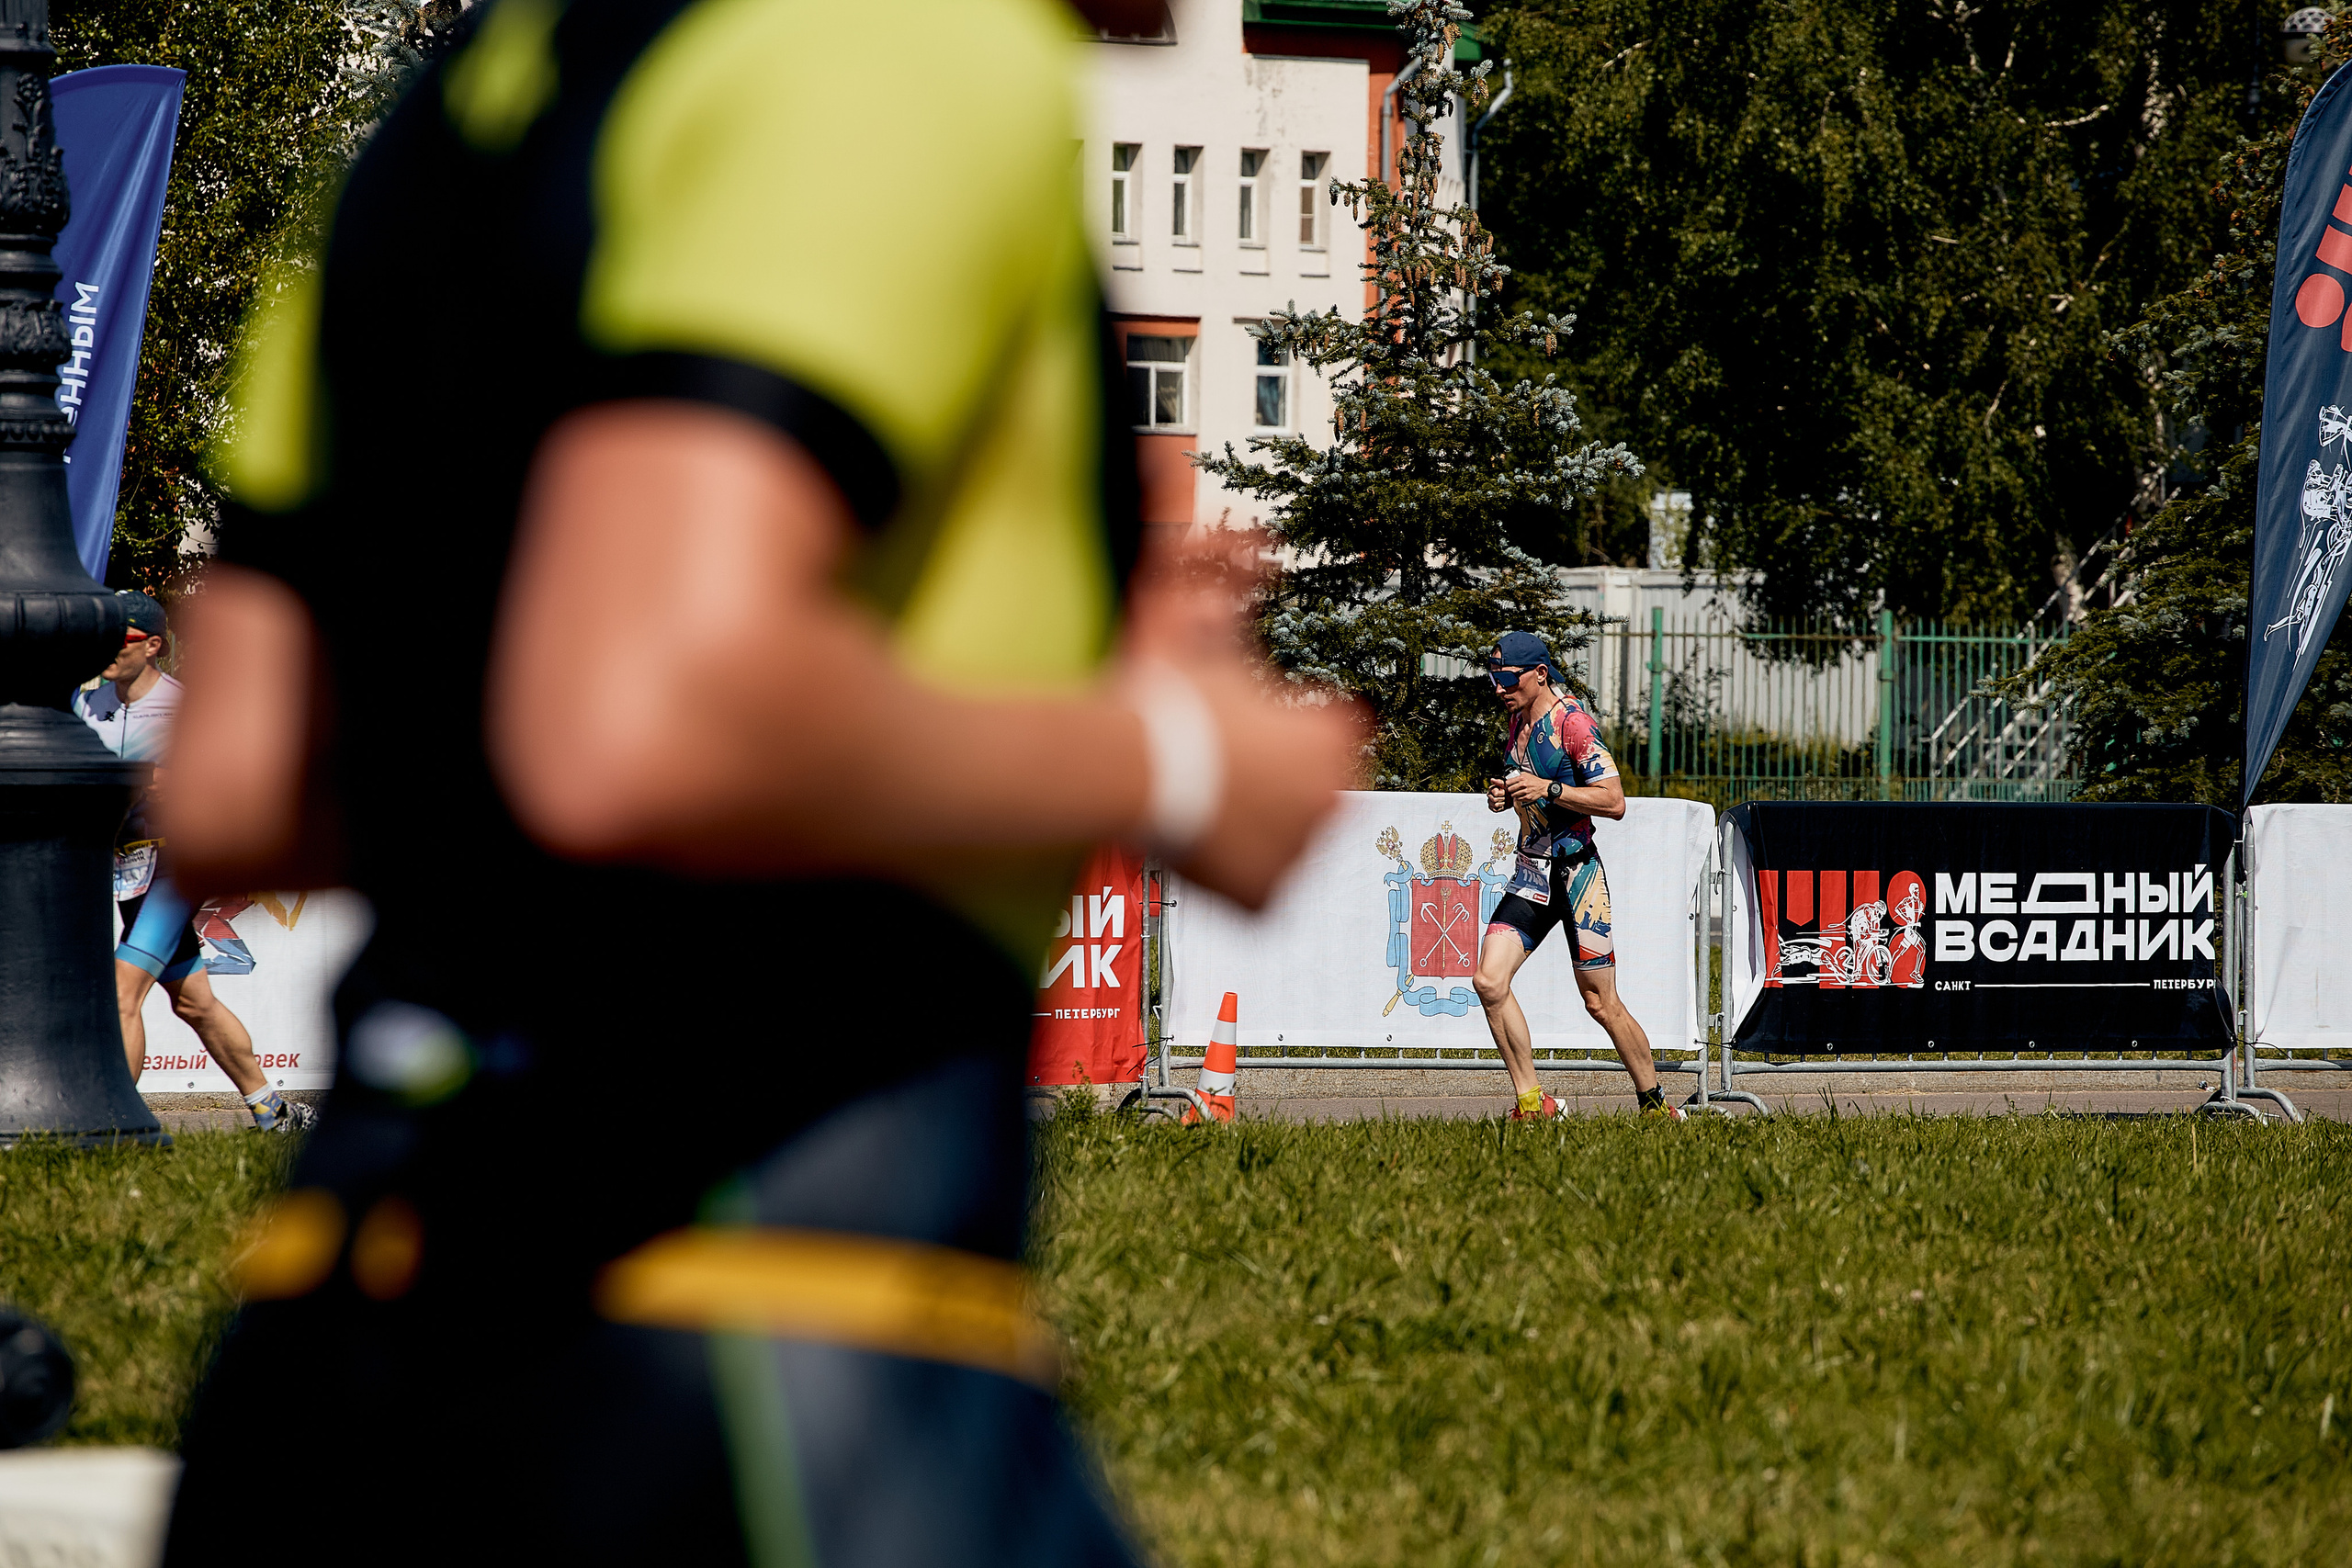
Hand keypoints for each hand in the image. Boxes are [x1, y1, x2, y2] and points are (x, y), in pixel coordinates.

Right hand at [1123, 525, 1365, 910]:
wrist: (1122, 768)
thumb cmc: (1165, 697)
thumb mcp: (1208, 640)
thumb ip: (1239, 594)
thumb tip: (1257, 535)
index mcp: (1336, 739)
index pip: (1334, 736)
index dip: (1290, 729)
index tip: (1254, 729)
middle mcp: (1335, 801)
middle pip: (1315, 793)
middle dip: (1279, 784)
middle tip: (1225, 772)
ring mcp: (1300, 857)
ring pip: (1285, 844)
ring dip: (1257, 829)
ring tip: (1205, 806)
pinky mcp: (1265, 903)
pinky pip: (1258, 892)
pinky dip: (1235, 877)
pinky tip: (1201, 847)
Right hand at [1485, 778, 1508, 812]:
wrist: (1512, 798)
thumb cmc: (1508, 791)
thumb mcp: (1505, 785)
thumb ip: (1499, 782)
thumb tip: (1491, 779)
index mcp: (1491, 789)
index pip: (1496, 794)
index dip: (1502, 794)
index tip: (1505, 792)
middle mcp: (1489, 795)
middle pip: (1495, 800)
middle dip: (1502, 799)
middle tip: (1505, 797)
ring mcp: (1490, 802)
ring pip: (1495, 805)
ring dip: (1502, 803)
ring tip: (1504, 801)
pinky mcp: (1492, 808)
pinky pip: (1495, 810)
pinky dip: (1500, 808)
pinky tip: (1503, 805)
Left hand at [1500, 773, 1552, 806]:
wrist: (1543, 787)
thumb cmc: (1535, 781)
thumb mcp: (1527, 775)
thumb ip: (1519, 775)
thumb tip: (1512, 776)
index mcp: (1522, 778)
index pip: (1508, 782)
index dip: (1507, 784)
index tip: (1507, 785)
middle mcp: (1523, 784)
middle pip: (1510, 789)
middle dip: (1510, 790)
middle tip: (1511, 790)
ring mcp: (1525, 791)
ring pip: (1513, 795)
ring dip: (1513, 794)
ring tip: (1516, 793)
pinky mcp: (1527, 797)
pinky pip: (1518, 799)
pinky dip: (1518, 798)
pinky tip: (1519, 796)